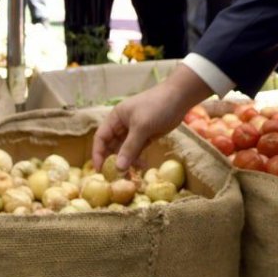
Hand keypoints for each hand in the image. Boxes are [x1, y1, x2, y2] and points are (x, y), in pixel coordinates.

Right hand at [93, 65, 212, 170]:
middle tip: (117, 178)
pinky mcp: (146, 136)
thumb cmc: (156, 107)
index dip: (98, 154)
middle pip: (112, 146)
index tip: (99, 170)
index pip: (101, 137)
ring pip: (125, 151)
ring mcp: (134, 132)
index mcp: (116, 118)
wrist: (179, 98)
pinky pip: (137, 151)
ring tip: (132, 175)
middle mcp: (122, 125)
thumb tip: (118, 168)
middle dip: (113, 161)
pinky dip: (137, 159)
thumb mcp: (141, 127)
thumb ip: (129, 148)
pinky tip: (142, 166)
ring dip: (127, 162)